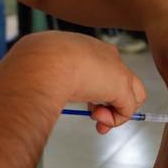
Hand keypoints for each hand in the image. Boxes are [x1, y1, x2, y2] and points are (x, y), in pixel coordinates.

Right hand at [8, 32, 146, 133]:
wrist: (44, 62)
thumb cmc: (36, 64)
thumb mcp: (42, 70)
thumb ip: (50, 78)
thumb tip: (45, 93)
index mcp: (84, 46)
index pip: (100, 67)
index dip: (94, 88)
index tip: (82, 102)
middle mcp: (104, 54)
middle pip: (120, 79)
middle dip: (109, 101)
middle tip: (93, 114)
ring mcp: (116, 69)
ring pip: (131, 93)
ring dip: (113, 112)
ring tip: (95, 117)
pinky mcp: (122, 86)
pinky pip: (128, 109)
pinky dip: (115, 120)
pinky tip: (98, 119)